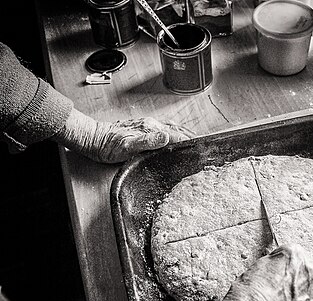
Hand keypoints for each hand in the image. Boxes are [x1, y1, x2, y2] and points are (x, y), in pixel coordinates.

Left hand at [53, 108, 191, 162]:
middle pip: (176, 129)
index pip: (176, 134)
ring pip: (170, 128)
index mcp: (150, 128)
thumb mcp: (128, 146)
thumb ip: (148, 141)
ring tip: (193, 139)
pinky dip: (173, 133)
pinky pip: (163, 129)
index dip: (189, 140)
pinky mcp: (142, 129)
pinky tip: (173, 137)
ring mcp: (146, 126)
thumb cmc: (107, 146)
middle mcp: (150, 125)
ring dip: (183, 133)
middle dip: (190, 135)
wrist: (93, 139)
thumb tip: (166, 137)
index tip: (200, 145)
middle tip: (202, 142)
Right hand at [219, 243, 312, 300]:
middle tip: (299, 289)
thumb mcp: (257, 270)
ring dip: (311, 300)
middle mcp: (310, 271)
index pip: (301, 256)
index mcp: (294, 255)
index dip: (293, 268)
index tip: (287, 276)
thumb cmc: (247, 298)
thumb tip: (279, 273)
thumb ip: (276, 267)